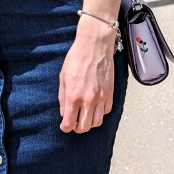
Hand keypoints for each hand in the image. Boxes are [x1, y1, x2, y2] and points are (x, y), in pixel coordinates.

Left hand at [58, 15, 114, 133]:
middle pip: (84, 127)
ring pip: (97, 122)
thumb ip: (63, 97)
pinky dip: (100, 113)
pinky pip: (106, 111)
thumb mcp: (63, 77)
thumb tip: (64, 113)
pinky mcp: (110, 93)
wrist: (95, 45)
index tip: (64, 125)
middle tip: (74, 122)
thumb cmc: (76, 58)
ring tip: (85, 116)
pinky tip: (95, 106)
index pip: (69, 123)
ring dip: (90, 122)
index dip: (65, 127)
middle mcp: (88, 100)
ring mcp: (101, 97)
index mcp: (74, 96)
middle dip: (77, 128)